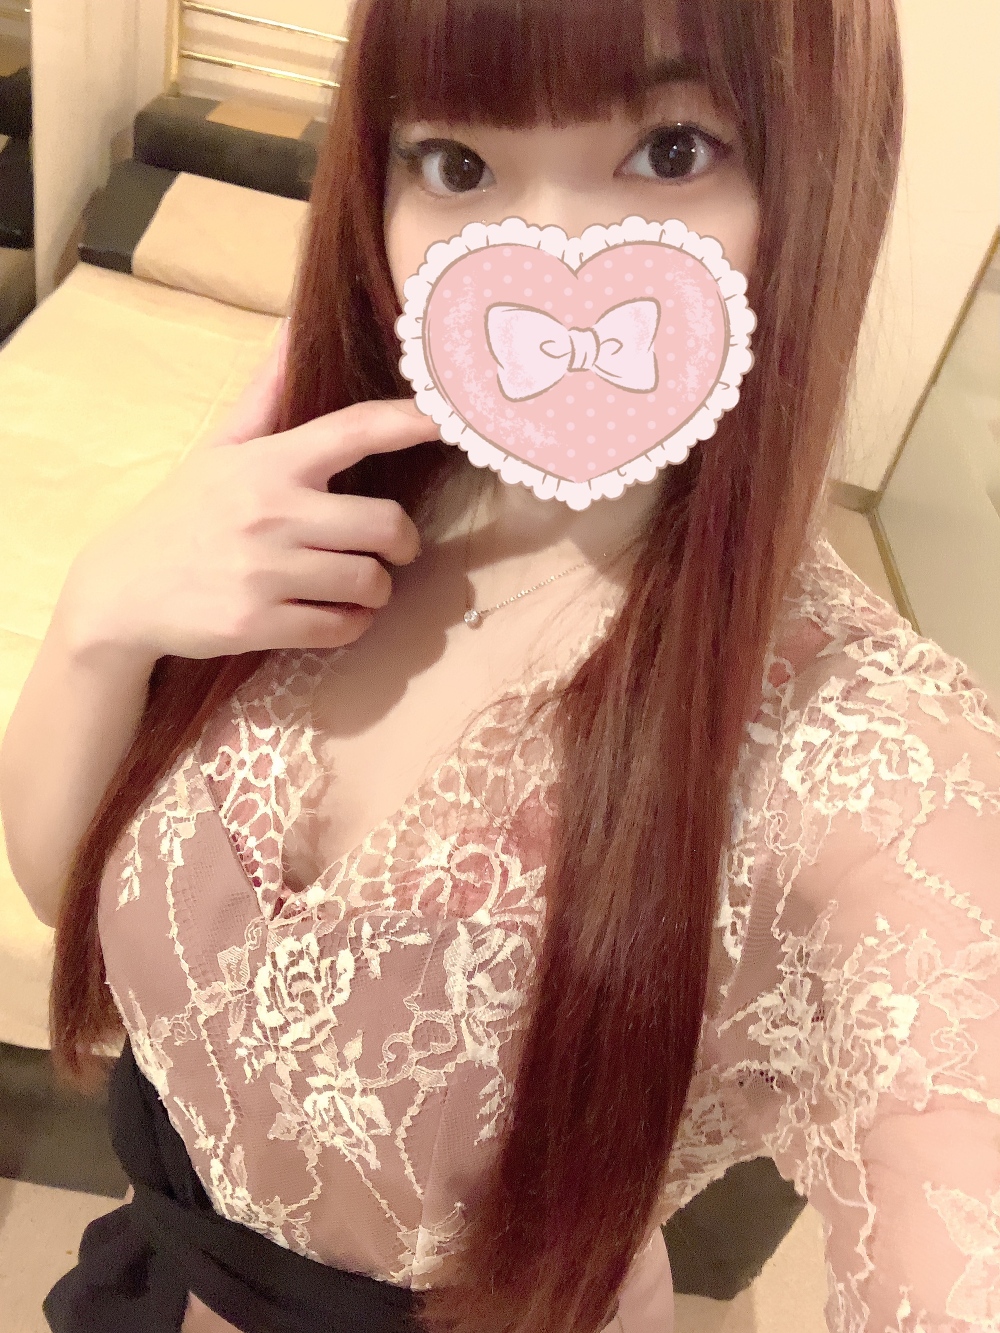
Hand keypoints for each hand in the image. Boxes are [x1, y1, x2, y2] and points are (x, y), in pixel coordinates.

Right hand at [62, 325, 439, 660]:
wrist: (123, 590)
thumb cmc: (185, 514)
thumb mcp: (220, 449)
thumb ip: (266, 395)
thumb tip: (294, 325)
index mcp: (268, 463)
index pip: (353, 431)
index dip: (408, 422)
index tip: (447, 421)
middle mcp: (271, 513)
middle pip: (385, 524)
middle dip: (404, 542)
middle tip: (398, 548)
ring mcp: (264, 572)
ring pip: (369, 582)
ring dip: (378, 588)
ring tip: (363, 585)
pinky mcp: (258, 623)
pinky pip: (341, 627)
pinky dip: (352, 624)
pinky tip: (339, 614)